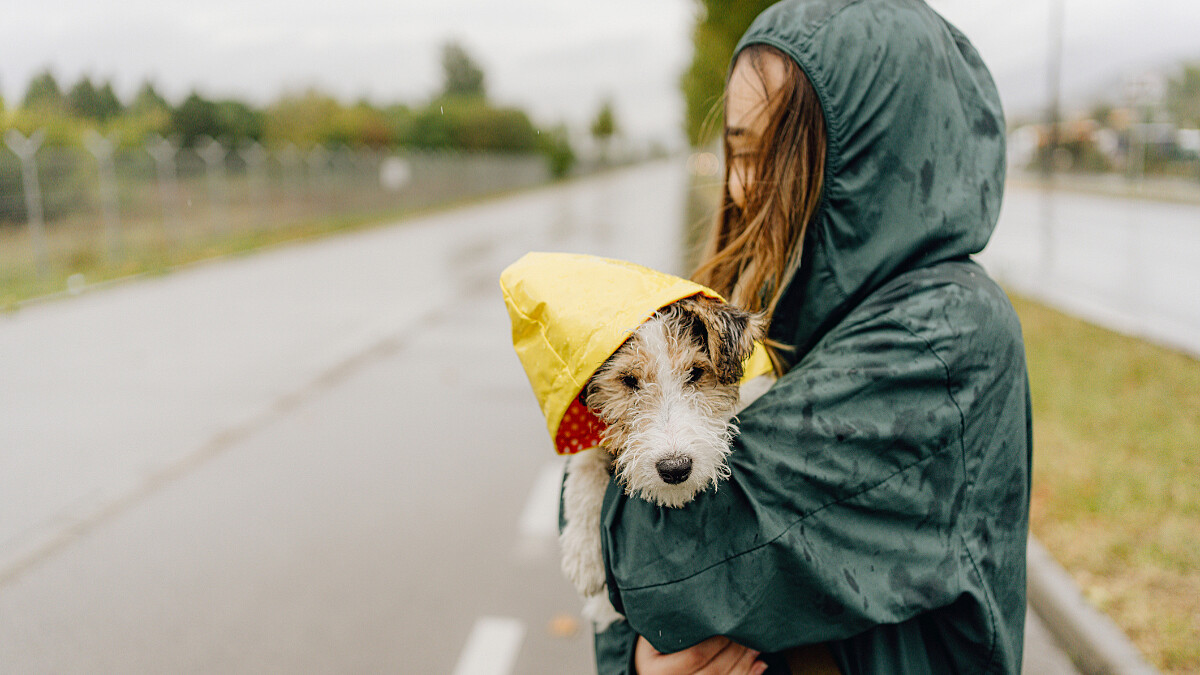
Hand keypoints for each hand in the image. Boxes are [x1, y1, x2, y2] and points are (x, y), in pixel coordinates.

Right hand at [634, 635, 766, 674]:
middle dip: (736, 651)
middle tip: (750, 632)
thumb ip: (672, 623)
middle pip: (714, 671)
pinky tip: (759, 665)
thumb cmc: (653, 644)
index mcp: (659, 671)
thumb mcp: (654, 632)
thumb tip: (702, 609)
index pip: (696, 655)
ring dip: (745, 663)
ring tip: (756, 646)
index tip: (730, 623)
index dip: (717, 641)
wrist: (647, 667)